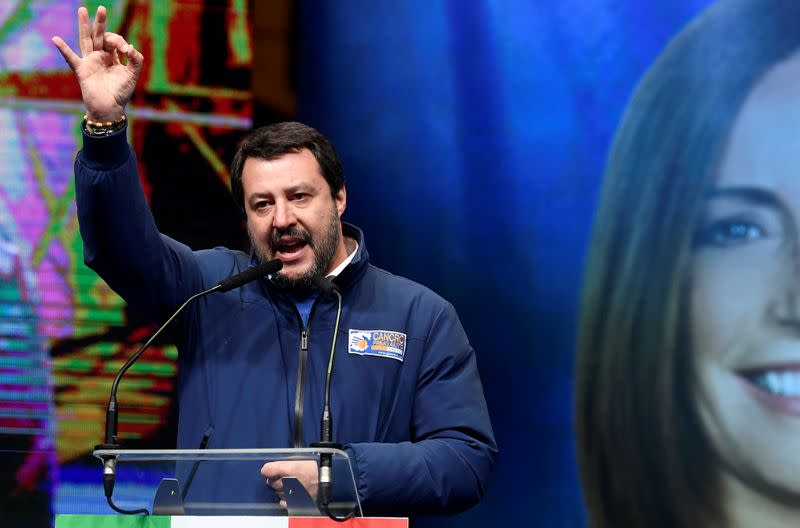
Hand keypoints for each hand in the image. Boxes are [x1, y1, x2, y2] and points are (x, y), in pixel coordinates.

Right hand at [51, 6, 142, 121]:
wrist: (110, 108)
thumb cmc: (121, 92)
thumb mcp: (132, 75)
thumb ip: (136, 61)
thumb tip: (131, 47)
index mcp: (112, 56)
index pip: (115, 41)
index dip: (120, 42)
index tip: (126, 50)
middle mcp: (100, 56)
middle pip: (99, 35)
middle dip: (100, 22)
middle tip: (102, 8)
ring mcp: (90, 61)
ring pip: (86, 40)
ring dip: (84, 26)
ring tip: (82, 9)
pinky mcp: (82, 70)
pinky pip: (71, 58)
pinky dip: (63, 49)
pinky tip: (56, 39)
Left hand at [261, 460, 318, 508]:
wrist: (330, 479)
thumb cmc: (317, 467)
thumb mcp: (301, 458)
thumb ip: (286, 461)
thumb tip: (276, 464)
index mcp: (288, 469)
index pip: (266, 470)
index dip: (269, 468)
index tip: (272, 468)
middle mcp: (286, 482)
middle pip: (270, 482)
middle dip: (275, 478)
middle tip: (285, 475)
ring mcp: (289, 494)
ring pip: (276, 491)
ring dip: (281, 487)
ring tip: (292, 483)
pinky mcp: (294, 502)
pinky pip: (282, 501)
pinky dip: (285, 498)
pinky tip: (291, 493)